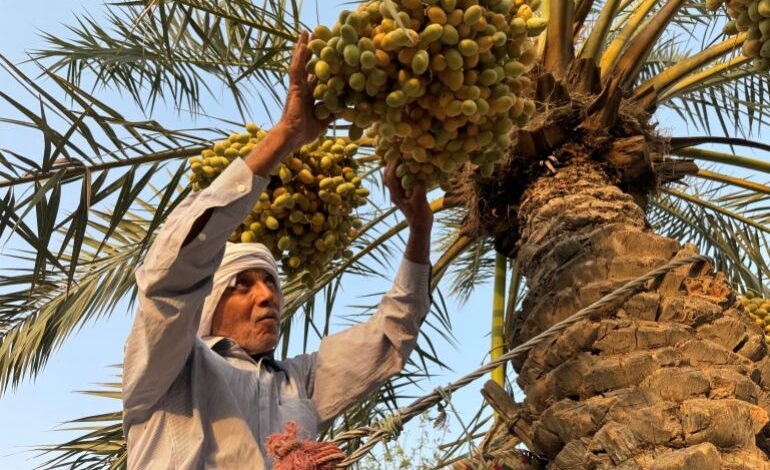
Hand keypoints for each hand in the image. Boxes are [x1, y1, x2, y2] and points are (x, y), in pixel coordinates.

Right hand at [275, 31, 330, 148]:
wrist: (292, 137)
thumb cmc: (305, 132)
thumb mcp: (325, 121)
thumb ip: (334, 112)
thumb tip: (348, 108)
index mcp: (311, 95)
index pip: (320, 75)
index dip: (325, 64)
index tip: (332, 52)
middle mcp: (305, 87)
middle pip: (311, 64)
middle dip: (315, 50)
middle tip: (321, 34)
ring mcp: (298, 85)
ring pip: (302, 62)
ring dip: (305, 46)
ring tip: (308, 31)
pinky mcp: (294, 86)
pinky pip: (297, 68)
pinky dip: (299, 56)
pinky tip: (303, 43)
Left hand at [384, 160, 432, 234]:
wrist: (420, 227)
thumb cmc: (420, 217)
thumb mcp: (420, 203)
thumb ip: (419, 189)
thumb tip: (420, 176)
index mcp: (396, 195)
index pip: (390, 177)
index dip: (393, 164)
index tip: (398, 153)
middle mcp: (395, 193)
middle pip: (387, 175)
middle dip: (391, 163)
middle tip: (397, 152)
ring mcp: (399, 193)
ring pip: (393, 177)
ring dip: (396, 167)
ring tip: (402, 157)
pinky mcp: (405, 193)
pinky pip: (401, 180)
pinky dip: (403, 172)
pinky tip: (410, 167)